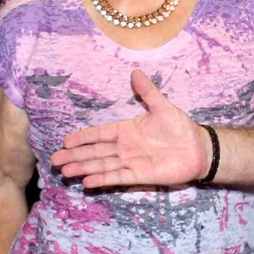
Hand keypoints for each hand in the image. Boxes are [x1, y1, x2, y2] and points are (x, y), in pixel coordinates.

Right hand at [51, 69, 209, 188]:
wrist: (198, 149)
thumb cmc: (181, 128)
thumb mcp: (163, 107)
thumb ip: (148, 92)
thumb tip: (135, 71)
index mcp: (127, 130)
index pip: (99, 134)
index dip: (83, 137)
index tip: (65, 141)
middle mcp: (125, 147)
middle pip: (95, 152)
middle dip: (75, 156)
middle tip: (55, 161)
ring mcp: (131, 162)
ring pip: (102, 165)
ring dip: (84, 168)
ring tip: (66, 172)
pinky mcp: (141, 176)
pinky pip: (118, 177)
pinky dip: (103, 180)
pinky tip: (87, 182)